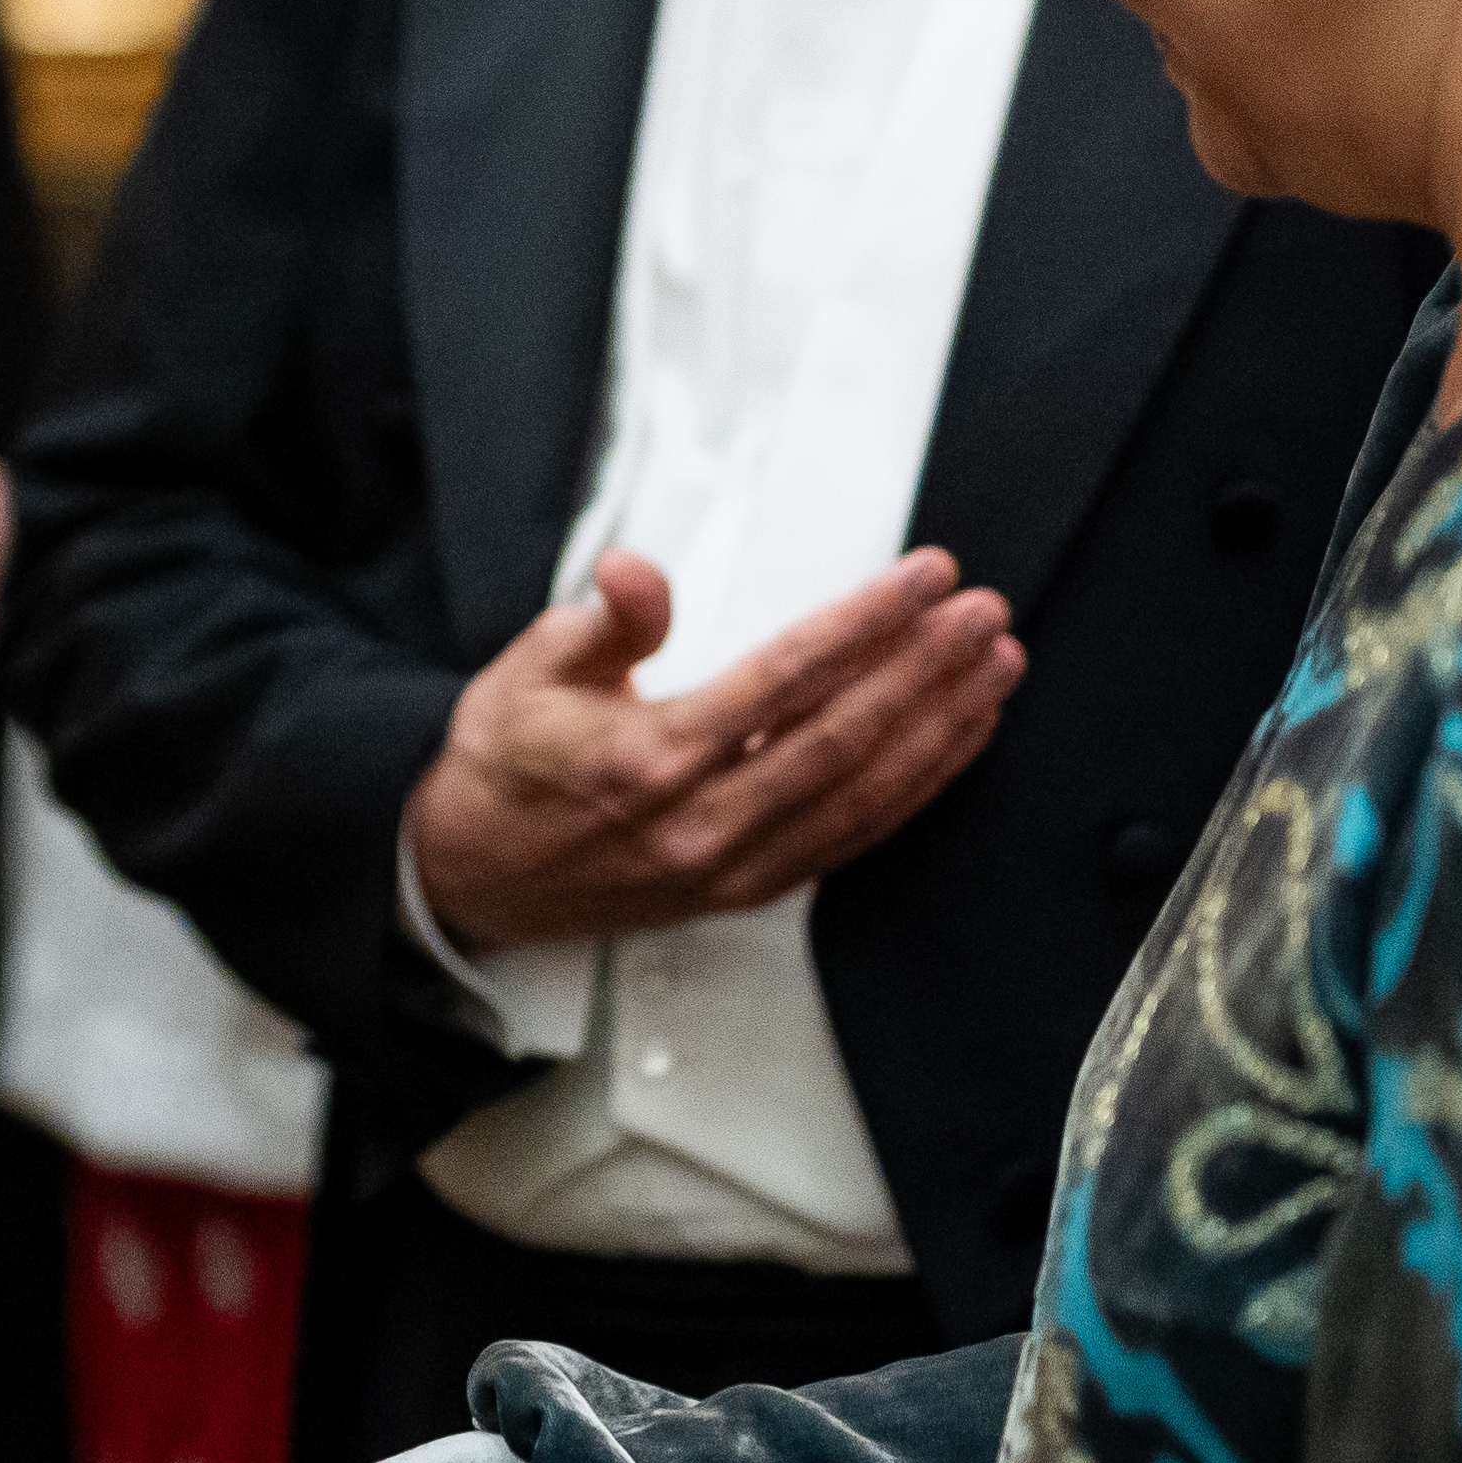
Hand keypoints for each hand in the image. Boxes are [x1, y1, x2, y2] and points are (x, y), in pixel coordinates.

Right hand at [404, 549, 1021, 951]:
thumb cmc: (502, 769)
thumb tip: (636, 571)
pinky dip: (914, 789)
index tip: (923, 580)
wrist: (468, 878)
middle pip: (845, 737)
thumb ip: (601, 621)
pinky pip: (850, 839)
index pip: (787, 677)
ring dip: (940, 729)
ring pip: (863, 796)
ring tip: (993, 670)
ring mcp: (730, 865)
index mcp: (648, 758)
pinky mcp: (746, 890)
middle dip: (927, 669)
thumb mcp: (526, 672)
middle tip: (982, 615)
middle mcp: (700, 820)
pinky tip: (952, 743)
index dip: (867, 624)